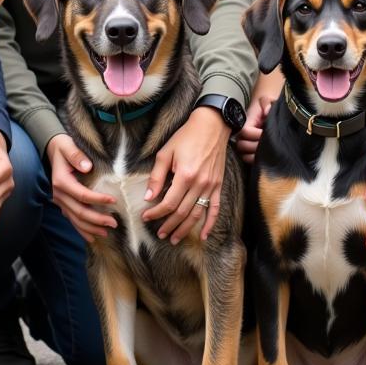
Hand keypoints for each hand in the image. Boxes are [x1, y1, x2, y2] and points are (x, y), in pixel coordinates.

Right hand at [46, 133, 115, 243]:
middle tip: (114, 223)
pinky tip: (91, 237)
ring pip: (75, 219)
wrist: (51, 149)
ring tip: (106, 232)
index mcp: (61, 181)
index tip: (114, 200)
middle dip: (97, 219)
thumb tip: (87, 166)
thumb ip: (76, 155)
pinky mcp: (62, 203)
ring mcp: (59, 201)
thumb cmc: (63, 147)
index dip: (98, 199)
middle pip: (79, 211)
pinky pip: (71, 219)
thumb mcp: (69, 146)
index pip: (82, 194)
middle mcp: (58, 194)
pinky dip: (81, 229)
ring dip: (90, 228)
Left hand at [142, 107, 229, 242]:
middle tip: (160, 234)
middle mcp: (199, 183)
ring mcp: (211, 186)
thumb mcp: (166, 153)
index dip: (156, 213)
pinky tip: (204, 235)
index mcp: (184, 175)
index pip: (168, 202)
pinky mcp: (219, 185)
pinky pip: (215, 209)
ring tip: (175, 238)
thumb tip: (148, 197)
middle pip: (182, 212)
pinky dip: (210, 224)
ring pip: (197, 214)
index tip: (146, 217)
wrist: (212, 126)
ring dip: (185, 229)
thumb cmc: (186, 137)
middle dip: (169, 225)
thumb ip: (157, 176)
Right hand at [235, 95, 273, 163]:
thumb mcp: (267, 101)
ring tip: (267, 152)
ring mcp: (246, 144)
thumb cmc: (266, 107)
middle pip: (242, 145)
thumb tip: (267, 110)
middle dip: (256, 146)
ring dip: (255, 156)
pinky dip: (257, 162)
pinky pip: (249, 161)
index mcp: (247, 123)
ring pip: (244, 155)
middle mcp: (244, 135)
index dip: (256, 134)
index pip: (245, 132)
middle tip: (268, 144)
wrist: (266, 111)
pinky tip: (267, 158)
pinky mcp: (251, 152)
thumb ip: (266, 103)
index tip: (266, 132)